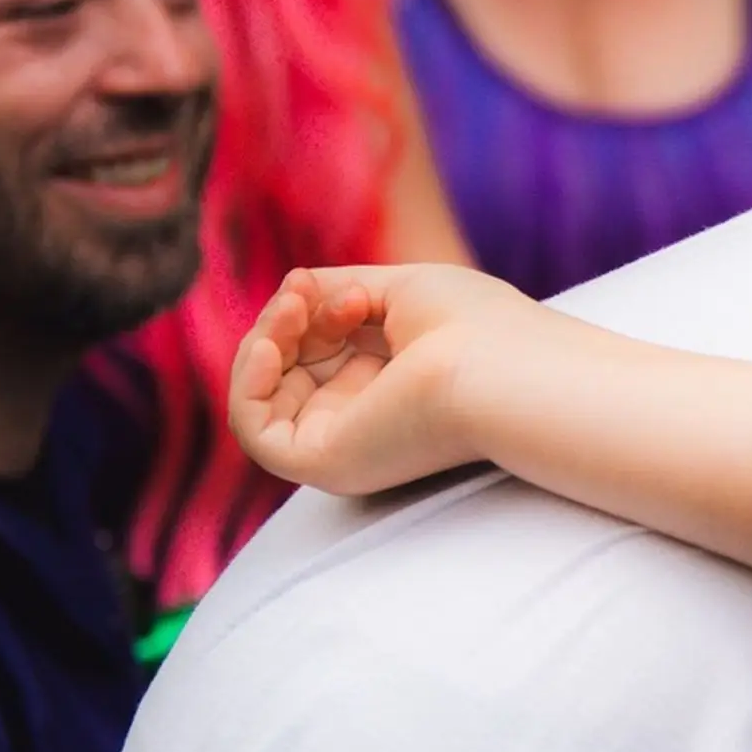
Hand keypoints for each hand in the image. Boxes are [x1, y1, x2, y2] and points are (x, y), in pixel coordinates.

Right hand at [226, 263, 548, 494]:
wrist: (503, 371)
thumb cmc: (478, 327)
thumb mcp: (399, 291)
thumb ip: (336, 289)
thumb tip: (290, 289)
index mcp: (393, 382)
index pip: (321, 346)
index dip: (317, 308)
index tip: (353, 290)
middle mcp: (368, 418)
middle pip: (290, 366)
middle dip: (289, 320)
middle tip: (312, 294)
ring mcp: (345, 443)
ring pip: (265, 394)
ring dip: (263, 341)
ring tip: (293, 310)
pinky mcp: (326, 463)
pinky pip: (255, 431)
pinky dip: (248, 382)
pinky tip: (271, 346)